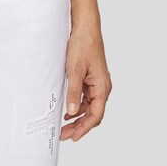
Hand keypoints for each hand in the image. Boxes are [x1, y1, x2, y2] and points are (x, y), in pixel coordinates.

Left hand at [61, 25, 111, 141]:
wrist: (85, 28)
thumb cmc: (83, 46)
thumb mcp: (74, 70)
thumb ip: (73, 92)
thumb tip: (71, 112)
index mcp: (102, 87)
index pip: (96, 115)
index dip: (84, 128)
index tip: (73, 137)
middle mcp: (102, 87)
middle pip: (93, 114)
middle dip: (80, 126)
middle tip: (64, 135)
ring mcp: (97, 84)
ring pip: (89, 107)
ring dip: (78, 117)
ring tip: (64, 125)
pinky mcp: (91, 79)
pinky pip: (86, 98)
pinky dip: (77, 106)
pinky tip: (68, 111)